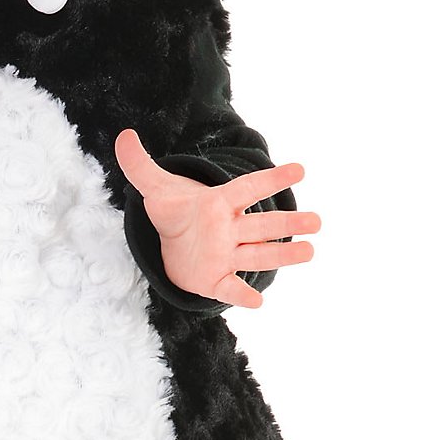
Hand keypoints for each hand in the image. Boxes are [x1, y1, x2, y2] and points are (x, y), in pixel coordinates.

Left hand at [114, 131, 319, 309]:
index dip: (270, 179)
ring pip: (257, 254)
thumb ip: (139, 164)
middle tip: (317, 221)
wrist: (172, 245)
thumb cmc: (174, 213)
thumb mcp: (154, 188)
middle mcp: (229, 229)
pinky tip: (256, 302)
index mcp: (218, 203)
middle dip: (287, 223)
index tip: (300, 169)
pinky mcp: (215, 279)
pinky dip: (241, 295)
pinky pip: (230, 287)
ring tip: (310, 252)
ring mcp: (226, 255)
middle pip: (261, 226)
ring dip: (282, 255)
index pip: (247, 189)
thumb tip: (123, 136)